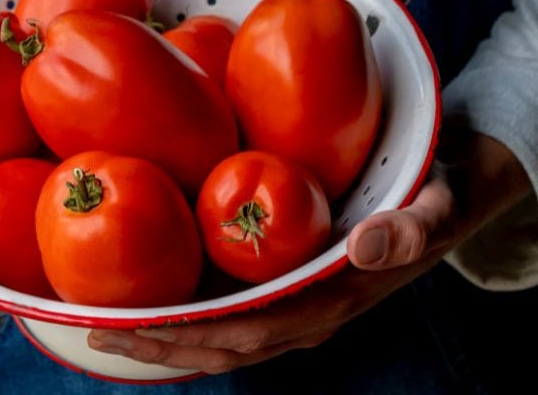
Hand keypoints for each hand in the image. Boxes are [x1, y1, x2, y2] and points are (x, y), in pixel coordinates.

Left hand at [88, 130, 529, 374]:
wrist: (444, 194)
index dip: (186, 339)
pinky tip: (155, 290)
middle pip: (220, 343)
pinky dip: (189, 307)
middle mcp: (304, 310)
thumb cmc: (430, 198)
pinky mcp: (286, 277)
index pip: (246, 334)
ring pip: (220, 330)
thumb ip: (407, 231)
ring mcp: (293, 298)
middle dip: (157, 343)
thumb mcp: (430, 209)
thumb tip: (364, 248)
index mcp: (328, 301)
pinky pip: (231, 303)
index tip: (128, 331)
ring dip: (166, 331)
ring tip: (108, 319)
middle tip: (93, 327)